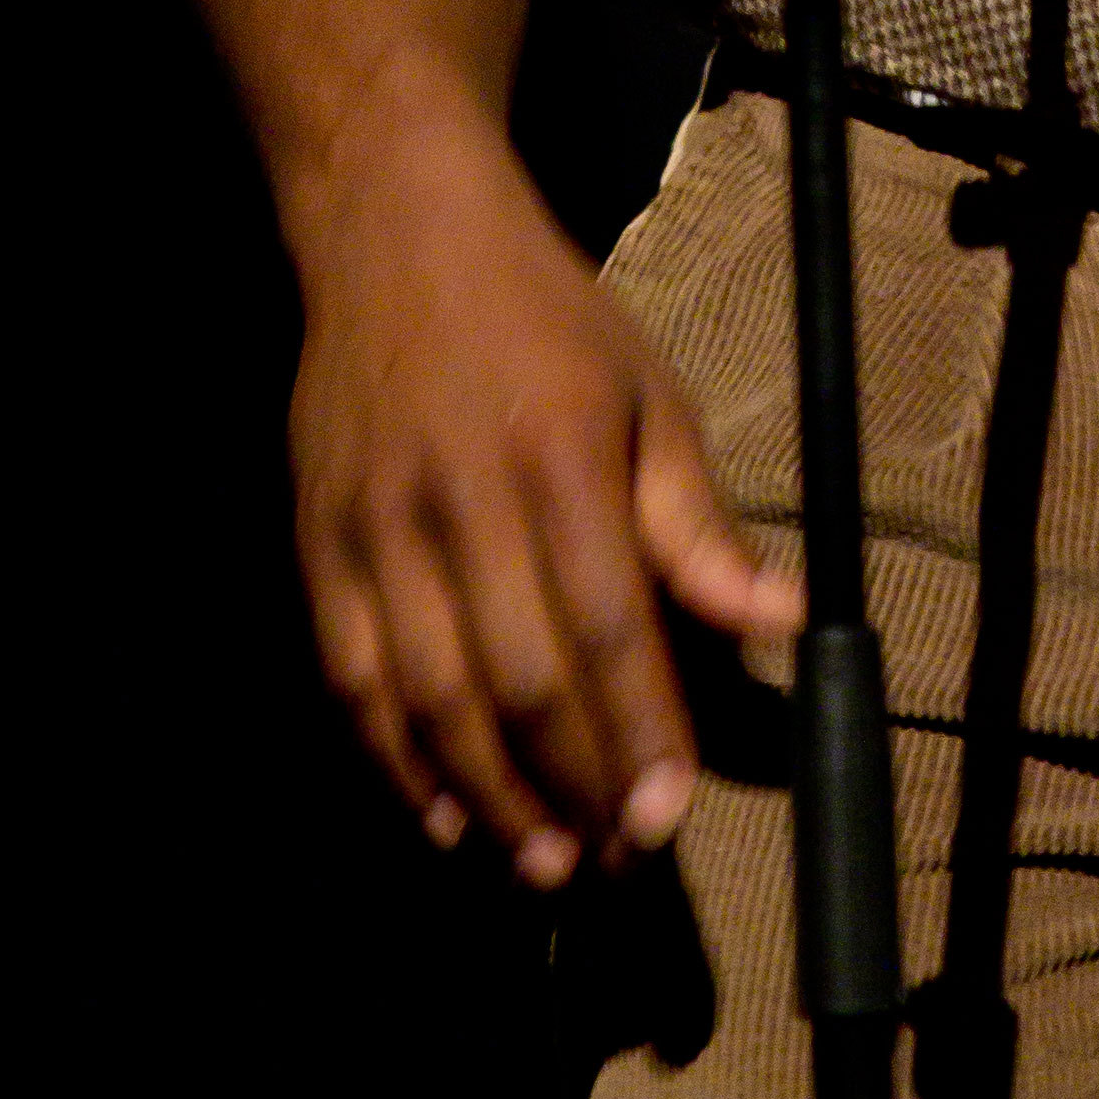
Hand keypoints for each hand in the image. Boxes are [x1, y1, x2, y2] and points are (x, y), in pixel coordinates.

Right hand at [288, 85, 799, 887]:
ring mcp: (378, 527)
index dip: (638, 729)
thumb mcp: (647, 392)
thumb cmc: (545, 319)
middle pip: (518, 679)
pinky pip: (352, 682)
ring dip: (489, 798)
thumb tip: (780, 616)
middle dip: (572, 786)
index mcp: (562, 454)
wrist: (396, 235)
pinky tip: (446, 816)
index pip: (607, 622)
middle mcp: (464, 498)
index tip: (669, 816)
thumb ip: (698, 519)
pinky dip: (395, 764)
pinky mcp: (318, 545)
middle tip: (615, 859)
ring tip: (546, 863)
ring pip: (429, 699)